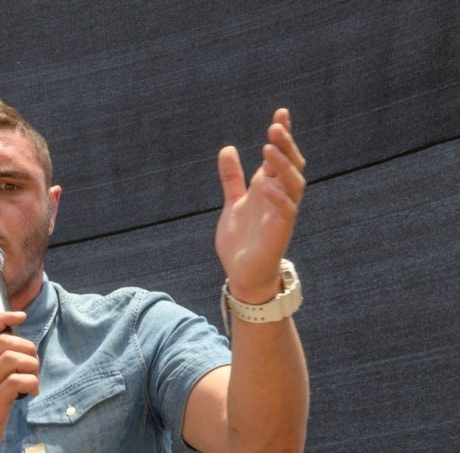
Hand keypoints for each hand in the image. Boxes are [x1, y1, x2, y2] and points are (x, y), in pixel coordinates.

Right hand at [0, 311, 38, 452]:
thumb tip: (17, 358)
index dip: (4, 317)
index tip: (21, 315)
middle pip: (4, 340)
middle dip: (27, 346)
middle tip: (32, 364)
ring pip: (13, 358)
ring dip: (32, 366)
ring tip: (33, 380)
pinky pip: (18, 381)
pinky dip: (32, 383)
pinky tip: (31, 393)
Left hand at [215, 108, 305, 302]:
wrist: (242, 272)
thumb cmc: (242, 238)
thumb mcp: (233, 202)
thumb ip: (232, 177)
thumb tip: (227, 148)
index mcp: (268, 188)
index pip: (280, 156)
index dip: (283, 135)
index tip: (281, 112)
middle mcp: (278, 198)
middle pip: (291, 166)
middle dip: (285, 146)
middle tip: (275, 126)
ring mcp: (281, 215)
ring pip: (293, 186)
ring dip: (283, 167)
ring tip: (269, 148)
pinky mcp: (279, 234)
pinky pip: (285, 213)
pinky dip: (279, 199)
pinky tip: (268, 186)